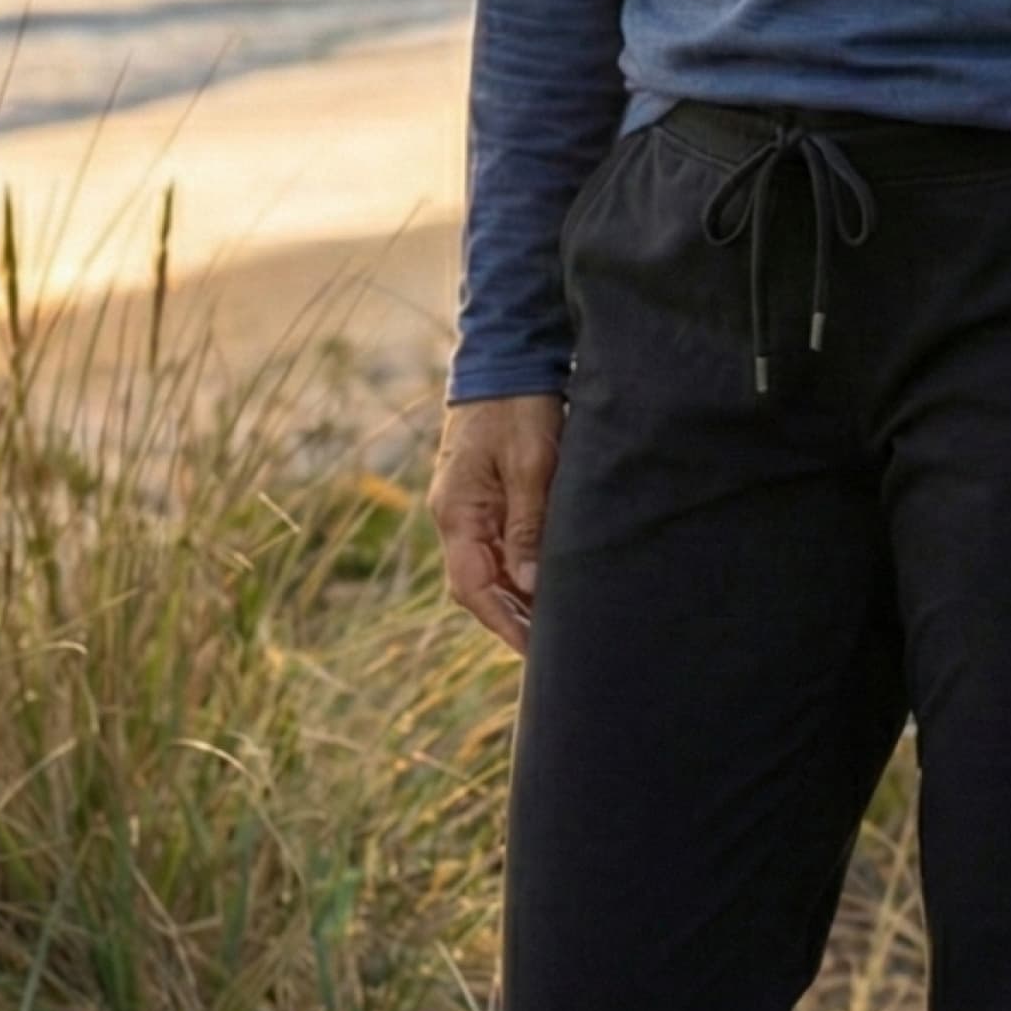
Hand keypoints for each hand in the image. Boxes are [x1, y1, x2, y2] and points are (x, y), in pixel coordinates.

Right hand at [430, 393, 566, 656]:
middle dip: (511, 619)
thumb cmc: (518, 408)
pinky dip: (519, 571)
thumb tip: (527, 587)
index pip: (472, 588)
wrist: (507, 358)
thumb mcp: (529, 465)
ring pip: (488, 569)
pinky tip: (547, 583)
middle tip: (553, 648)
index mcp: (457, 512)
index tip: (536, 651)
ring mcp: (467, 507)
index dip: (503, 624)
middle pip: (478, 586)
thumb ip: (527, 527)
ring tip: (555, 624)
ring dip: (516, 597)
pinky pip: (497, 546)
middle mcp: (455, 516)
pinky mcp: (484, 496)